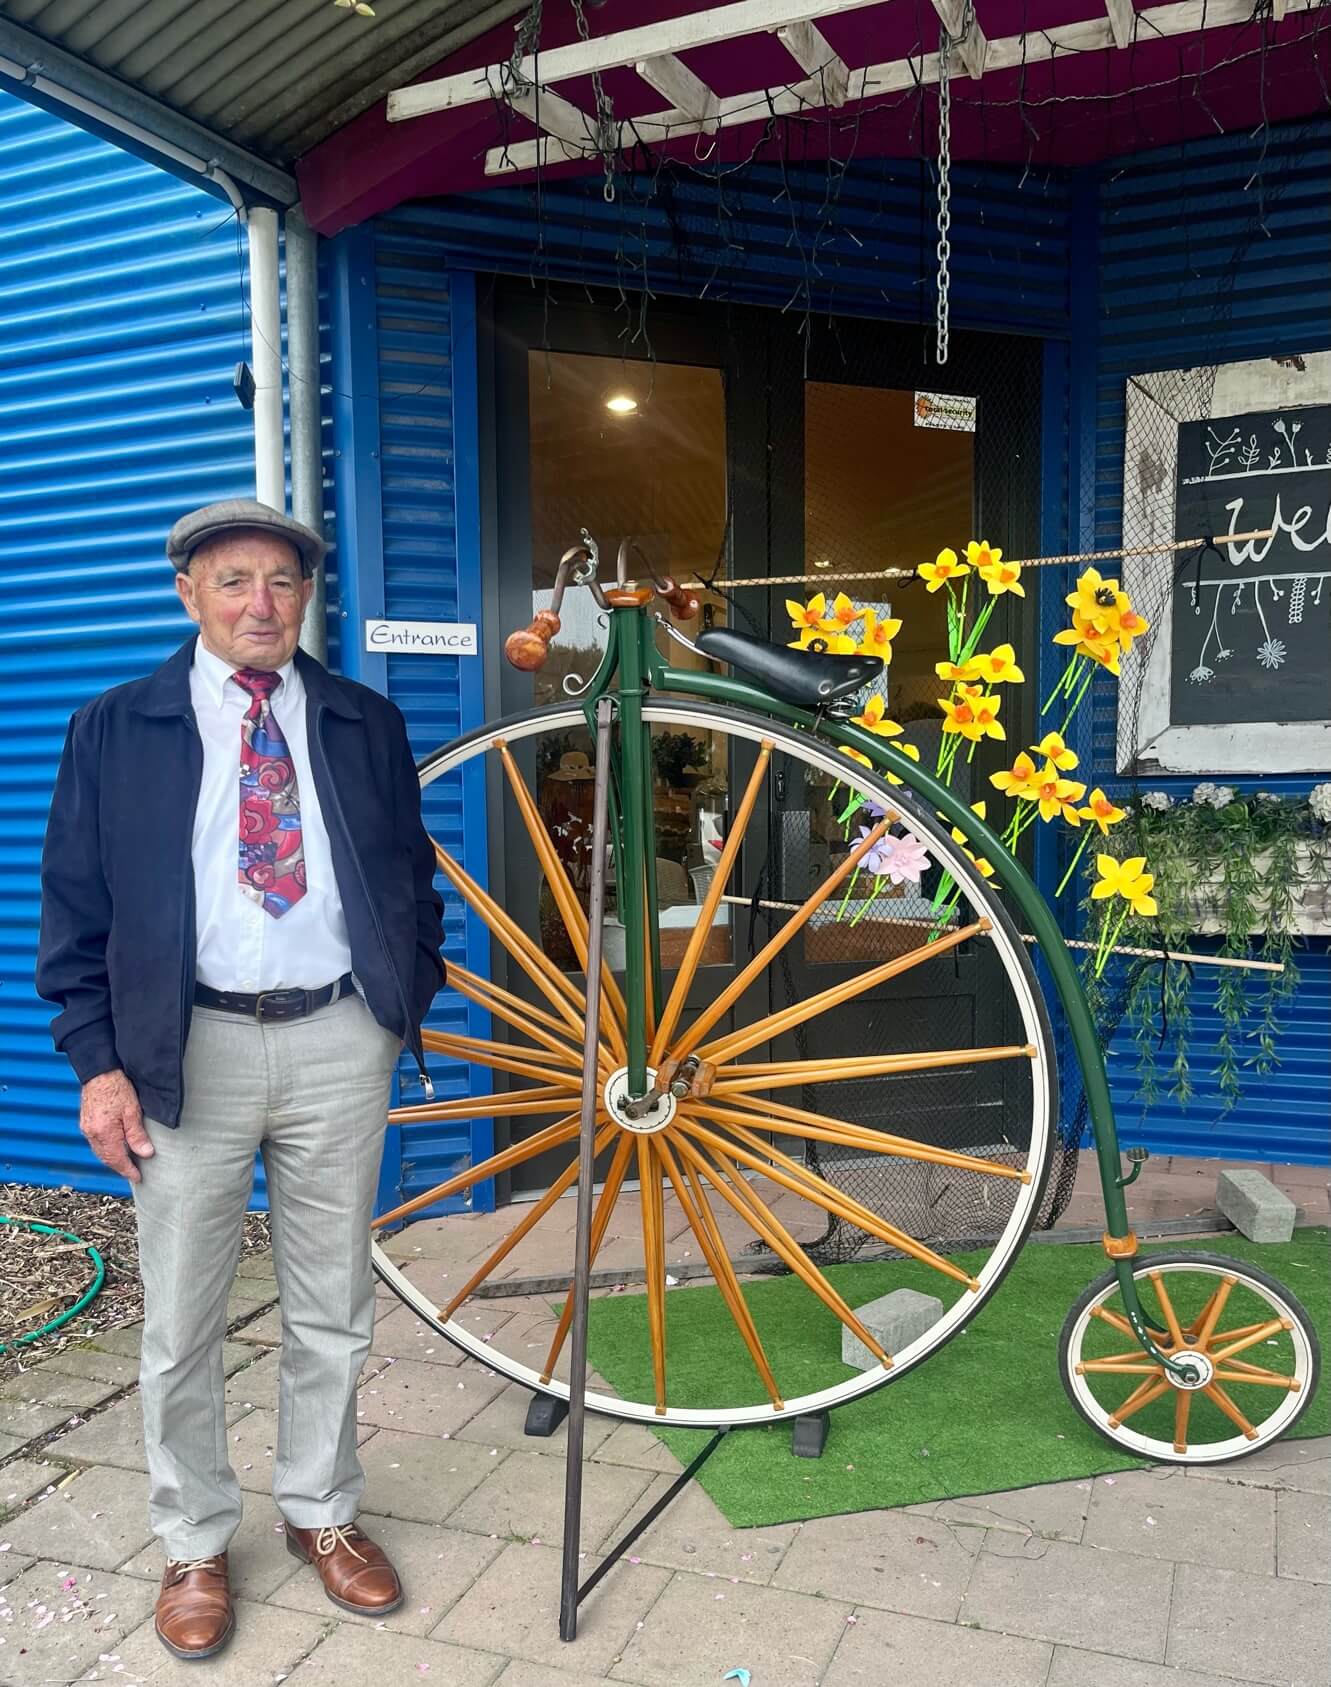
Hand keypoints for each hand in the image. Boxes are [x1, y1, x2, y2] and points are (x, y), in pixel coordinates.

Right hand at [79, 1070, 153, 1184]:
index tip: (138, 1178)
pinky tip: (114, 1148)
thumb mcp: (132, 1111)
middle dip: (120, 1167)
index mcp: (104, 1133)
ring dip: (112, 1159)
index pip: (117, 1160)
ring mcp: (86, 1128)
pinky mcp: (85, 1122)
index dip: (128, 1170)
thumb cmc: (116, 1088)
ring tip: (126, 1163)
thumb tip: (145, 1153)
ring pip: (100, 1152)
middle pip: (106, 1158)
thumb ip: (137, 1135)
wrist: (99, 1072)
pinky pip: (95, 1143)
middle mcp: (92, 1134)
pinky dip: (105, 1149)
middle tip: (133, 1173)